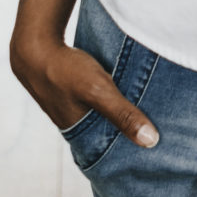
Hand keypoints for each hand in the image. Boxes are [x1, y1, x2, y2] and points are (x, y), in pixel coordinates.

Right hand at [11, 36, 160, 144]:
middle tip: (161, 125)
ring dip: (121, 110)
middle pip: (109, 131)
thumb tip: (150, 141)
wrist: (35, 47)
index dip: (133, 147)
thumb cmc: (65, 70)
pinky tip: (126, 88)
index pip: (112, 149)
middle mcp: (75, 123)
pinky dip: (112, 96)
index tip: (158, 145)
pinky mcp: (73, 91)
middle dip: (130, 129)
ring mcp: (72, 107)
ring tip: (149, 107)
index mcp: (80, 132)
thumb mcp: (98, 91)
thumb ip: (123, 115)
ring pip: (103, 114)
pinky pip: (98, 99)